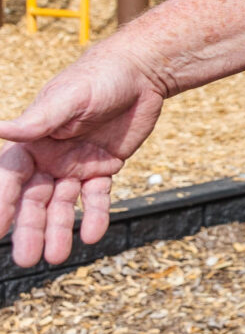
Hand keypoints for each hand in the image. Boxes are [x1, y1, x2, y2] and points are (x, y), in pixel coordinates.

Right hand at [0, 46, 167, 268]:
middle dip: (30, 228)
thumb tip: (0, 129)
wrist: (141, 74)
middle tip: (26, 259)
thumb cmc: (98, 78)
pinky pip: (96, 197)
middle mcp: (48, 157)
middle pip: (34, 199)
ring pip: (62, 204)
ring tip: (57, 257)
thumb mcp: (68, 98)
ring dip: (58, 230)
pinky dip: (95, 216)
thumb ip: (39, 120)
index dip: (3, 204)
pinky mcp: (103, 169)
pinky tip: (94, 235)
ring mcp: (75, 165)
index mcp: (31, 142)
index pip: (10, 178)